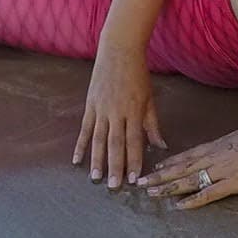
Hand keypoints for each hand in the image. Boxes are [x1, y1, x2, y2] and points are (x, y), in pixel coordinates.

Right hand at [74, 43, 162, 188]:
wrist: (119, 50)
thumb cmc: (138, 74)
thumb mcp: (150, 98)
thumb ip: (152, 124)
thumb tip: (160, 146)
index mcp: (134, 110)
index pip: (135, 141)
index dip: (135, 160)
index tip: (135, 178)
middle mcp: (117, 112)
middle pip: (116, 144)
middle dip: (115, 166)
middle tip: (114, 186)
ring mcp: (101, 108)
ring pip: (99, 139)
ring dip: (97, 160)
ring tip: (95, 178)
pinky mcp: (90, 105)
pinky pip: (85, 129)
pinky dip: (81, 145)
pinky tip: (76, 160)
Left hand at [139, 113, 237, 210]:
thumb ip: (232, 145)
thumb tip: (228, 150)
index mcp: (218, 145)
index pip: (188, 154)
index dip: (170, 162)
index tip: (155, 167)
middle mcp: (215, 157)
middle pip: (182, 167)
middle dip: (160, 175)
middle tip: (140, 182)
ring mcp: (223, 170)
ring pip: (189, 179)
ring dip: (168, 187)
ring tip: (151, 193)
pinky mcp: (234, 183)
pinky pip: (209, 193)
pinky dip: (193, 200)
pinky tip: (179, 206)